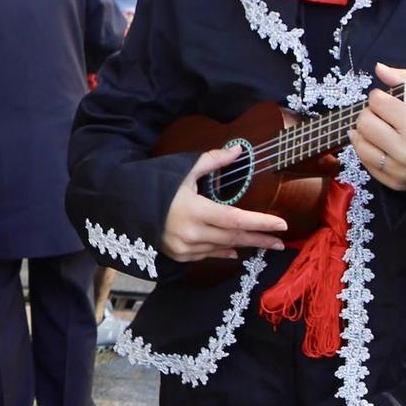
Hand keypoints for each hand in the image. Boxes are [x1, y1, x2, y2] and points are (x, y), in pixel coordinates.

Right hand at [162, 146, 289, 261]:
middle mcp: (191, 233)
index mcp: (195, 211)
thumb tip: (238, 149)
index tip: (282, 225)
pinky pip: (206, 255)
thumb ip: (213, 161)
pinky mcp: (177, 255)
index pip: (236, 220)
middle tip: (281, 242)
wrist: (124, 206)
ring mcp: (183, 247)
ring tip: (264, 244)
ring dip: (244, 246)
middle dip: (259, 239)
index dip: (261, 223)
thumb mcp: (183, 170)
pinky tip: (235, 251)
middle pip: (234, 238)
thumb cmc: (154, 184)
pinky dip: (223, 252)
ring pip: (222, 248)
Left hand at [349, 63, 405, 191]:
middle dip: (369, 113)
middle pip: (365, 122)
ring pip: (359, 141)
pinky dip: (365, 147)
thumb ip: (404, 81)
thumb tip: (379, 68)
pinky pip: (363, 160)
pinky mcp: (391, 183)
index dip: (380, 97)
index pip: (378, 103)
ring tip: (377, 128)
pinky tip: (375, 142)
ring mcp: (399, 170)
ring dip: (364, 131)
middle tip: (380, 114)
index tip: (385, 99)